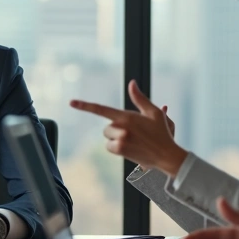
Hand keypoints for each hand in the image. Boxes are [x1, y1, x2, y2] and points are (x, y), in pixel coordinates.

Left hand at [70, 80, 188, 175]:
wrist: (166, 155)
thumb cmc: (161, 132)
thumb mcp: (153, 112)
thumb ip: (139, 98)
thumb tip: (131, 83)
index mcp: (127, 116)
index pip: (101, 109)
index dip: (85, 105)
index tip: (71, 103)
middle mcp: (121, 127)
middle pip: (106, 127)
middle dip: (115, 129)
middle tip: (132, 133)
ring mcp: (120, 140)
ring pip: (108, 137)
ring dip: (116, 139)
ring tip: (133, 141)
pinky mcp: (121, 151)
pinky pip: (109, 147)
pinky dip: (116, 148)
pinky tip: (130, 148)